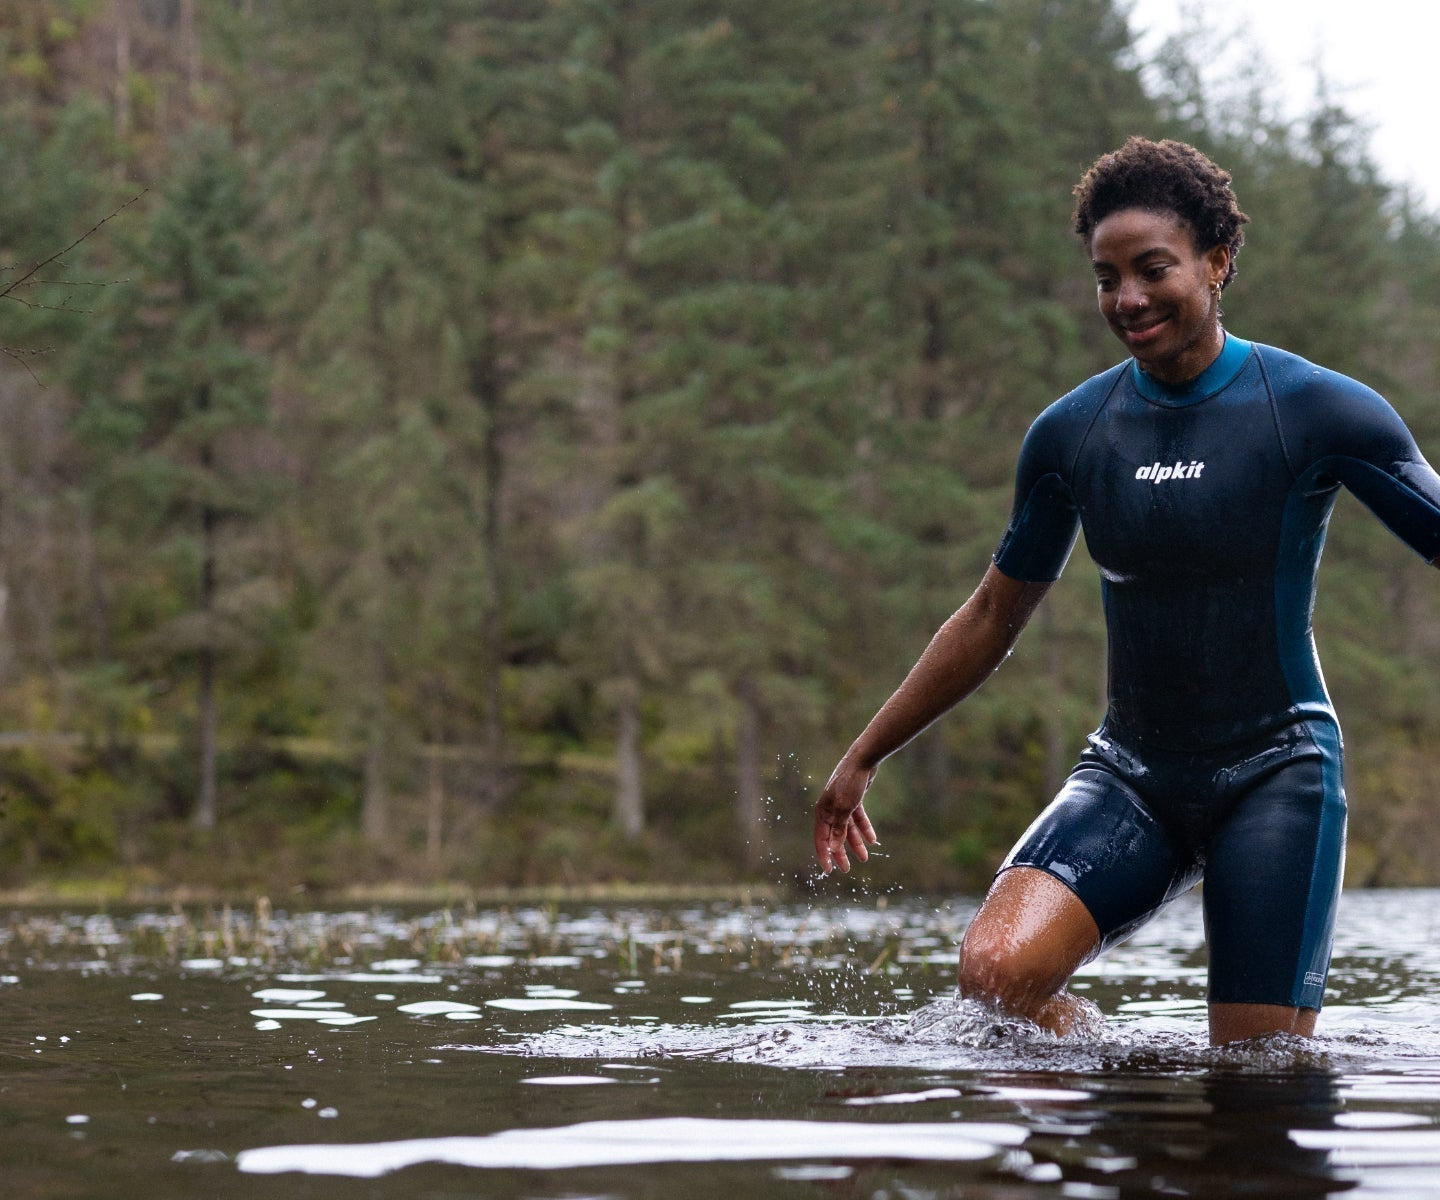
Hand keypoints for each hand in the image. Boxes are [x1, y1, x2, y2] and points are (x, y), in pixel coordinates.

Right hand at [813, 756, 878, 873]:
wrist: (862, 760)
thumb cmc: (849, 783)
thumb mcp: (844, 808)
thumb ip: (838, 829)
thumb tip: (832, 848)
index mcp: (822, 812)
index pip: (821, 838)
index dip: (825, 855)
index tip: (830, 871)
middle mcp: (830, 809)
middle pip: (834, 836)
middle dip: (841, 852)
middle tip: (847, 869)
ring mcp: (842, 805)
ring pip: (848, 829)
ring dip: (856, 843)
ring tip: (865, 858)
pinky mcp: (853, 801)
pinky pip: (858, 819)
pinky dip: (864, 829)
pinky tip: (872, 840)